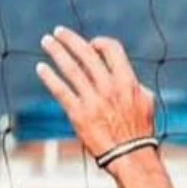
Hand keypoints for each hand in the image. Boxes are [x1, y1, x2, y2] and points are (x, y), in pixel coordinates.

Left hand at [34, 27, 155, 162]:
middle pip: (87, 54)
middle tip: (58, 32)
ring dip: (57, 52)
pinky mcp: (78, 113)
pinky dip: (49, 77)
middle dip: (70, 40)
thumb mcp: (146, 102)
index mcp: (128, 82)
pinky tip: (41, 68)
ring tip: (46, 41)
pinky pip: (60, 90)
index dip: (99, 42)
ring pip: (71, 68)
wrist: (130, 155)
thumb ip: (134, 85)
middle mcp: (109, 87)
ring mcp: (93, 100)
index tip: (90, 44)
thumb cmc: (140, 130)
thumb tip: (125, 75)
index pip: (112, 49)